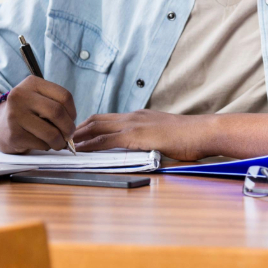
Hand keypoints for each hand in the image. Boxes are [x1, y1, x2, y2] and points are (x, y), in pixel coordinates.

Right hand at [0, 76, 76, 153]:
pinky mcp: (14, 134)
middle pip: (58, 112)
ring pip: (51, 132)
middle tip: (69, 135)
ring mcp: (15, 115)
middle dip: (69, 128)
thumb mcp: (39, 99)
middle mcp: (20, 96)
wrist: (0, 127)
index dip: (73, 111)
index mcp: (32, 83)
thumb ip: (56, 105)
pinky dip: (47, 147)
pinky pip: (41, 144)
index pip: (64, 96)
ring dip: (59, 142)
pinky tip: (42, 143)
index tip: (71, 120)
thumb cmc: (28, 113)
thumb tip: (72, 128)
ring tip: (58, 142)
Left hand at [73, 110, 214, 160]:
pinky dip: (91, 145)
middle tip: (65, 139)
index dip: (90, 125)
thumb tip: (142, 148)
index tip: (78, 134)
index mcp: (140, 116)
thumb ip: (150, 138)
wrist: (202, 132)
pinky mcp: (136, 135)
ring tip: (67, 145)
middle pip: (98, 119)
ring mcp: (134, 124)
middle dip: (79, 129)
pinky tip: (82, 151)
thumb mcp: (164, 135)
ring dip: (80, 136)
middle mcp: (134, 117)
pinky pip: (107, 140)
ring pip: (98, 127)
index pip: (108, 118)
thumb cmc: (189, 137)